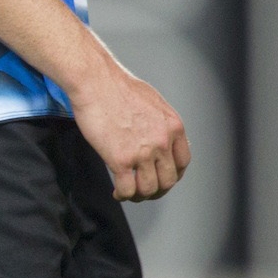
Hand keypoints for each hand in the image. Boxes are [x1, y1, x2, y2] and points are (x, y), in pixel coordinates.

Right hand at [71, 47, 191, 201]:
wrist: (95, 81)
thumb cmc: (117, 86)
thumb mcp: (152, 101)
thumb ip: (161, 123)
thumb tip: (161, 138)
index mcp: (173, 126)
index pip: (183, 163)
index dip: (174, 175)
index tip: (163, 177)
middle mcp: (162, 142)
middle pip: (168, 180)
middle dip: (157, 189)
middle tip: (145, 189)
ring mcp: (142, 152)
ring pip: (149, 189)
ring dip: (140, 195)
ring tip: (130, 192)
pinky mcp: (120, 160)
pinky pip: (127, 190)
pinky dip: (123, 195)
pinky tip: (117, 192)